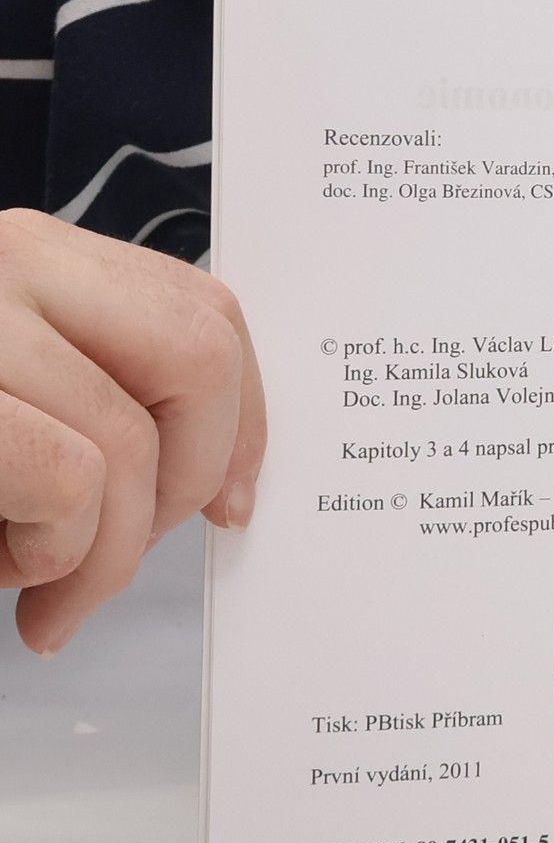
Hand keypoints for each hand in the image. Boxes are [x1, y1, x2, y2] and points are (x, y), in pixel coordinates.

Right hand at [0, 210, 265, 655]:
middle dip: (192, 478)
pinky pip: (65, 478)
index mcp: (27, 259)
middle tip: (124, 552)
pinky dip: (56, 554)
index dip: (241, 416)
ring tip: (38, 583)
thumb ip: (94, 394)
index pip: (201, 309)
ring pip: (127, 439)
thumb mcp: (13, 392)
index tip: (234, 499)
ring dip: (103, 551)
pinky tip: (3, 573)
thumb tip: (218, 476)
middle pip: (196, 354)